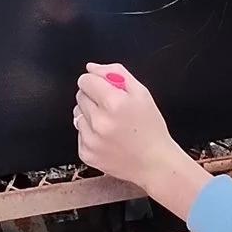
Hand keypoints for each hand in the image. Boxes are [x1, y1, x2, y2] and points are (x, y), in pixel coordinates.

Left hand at [73, 63, 197, 195]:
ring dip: (90, 115)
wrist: (154, 163)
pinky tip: (107, 138)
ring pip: (77, 114)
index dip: (96, 82)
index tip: (105, 89)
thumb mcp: (141, 93)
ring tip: (110, 124)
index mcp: (114, 103)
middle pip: (80, 95)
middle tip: (112, 109)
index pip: (85, 80)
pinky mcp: (86, 153)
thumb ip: (116, 73)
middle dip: (93, 97)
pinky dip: (90, 133)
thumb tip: (91, 68)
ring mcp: (91, 140)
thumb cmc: (151, 128)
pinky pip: (79, 134)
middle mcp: (99, 121)